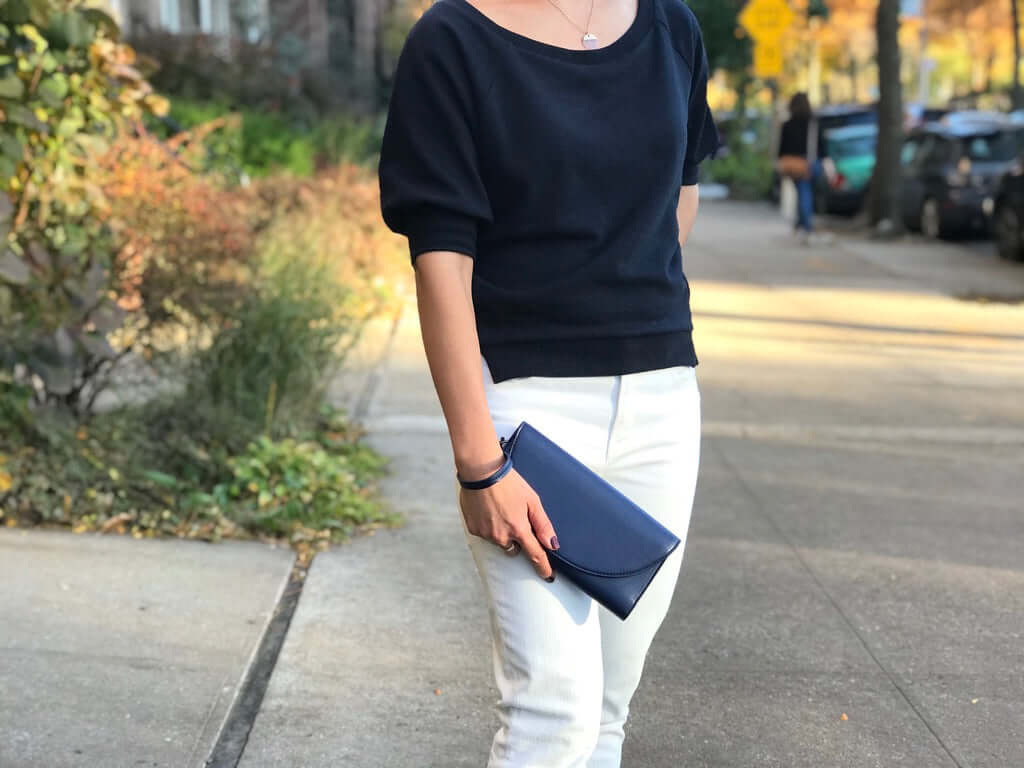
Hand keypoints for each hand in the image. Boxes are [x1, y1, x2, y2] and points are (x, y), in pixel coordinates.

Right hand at [459, 466, 558, 580]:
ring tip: (501, 510)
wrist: (481, 472)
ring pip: (500, 542)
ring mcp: (486, 534)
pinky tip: (489, 511)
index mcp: (519, 529)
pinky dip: (489, 527)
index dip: (543, 567)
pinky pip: (486, 535)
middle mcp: (502, 536)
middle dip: (518, 540)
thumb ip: (543, 524)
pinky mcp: (473, 529)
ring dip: (503, 533)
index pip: (535, 555)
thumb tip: (553, 545)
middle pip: (515, 549)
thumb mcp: (532, 500)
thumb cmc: (509, 483)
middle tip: (516, 519)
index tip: (548, 576)